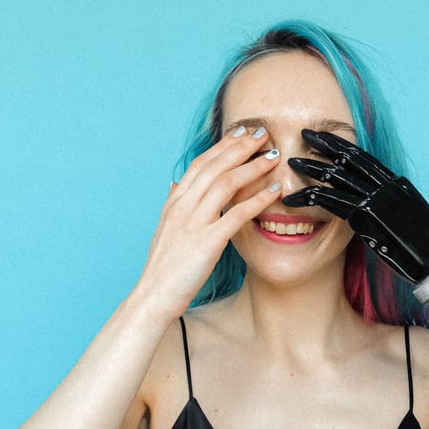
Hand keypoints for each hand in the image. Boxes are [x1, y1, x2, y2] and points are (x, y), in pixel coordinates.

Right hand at [135, 126, 282, 317]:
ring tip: (272, 157)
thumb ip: (173, 205)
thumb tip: (175, 184)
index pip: (200, 164)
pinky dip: (258, 200)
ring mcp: (193, 223)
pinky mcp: (207, 242)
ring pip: (225, 184)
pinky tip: (275, 193)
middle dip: (240, 147)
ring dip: (252, 167)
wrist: (154, 295)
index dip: (222, 145)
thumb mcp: (164, 229)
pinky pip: (236, 215)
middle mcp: (182, 206)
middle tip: (262, 133)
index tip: (241, 132)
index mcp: (174, 202)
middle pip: (214, 166)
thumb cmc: (163, 267)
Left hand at [282, 129, 428, 284]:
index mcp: (397, 184)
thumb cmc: (425, 248)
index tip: (326, 137)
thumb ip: (389, 208)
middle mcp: (387, 186)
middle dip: (326, 144)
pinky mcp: (367, 217)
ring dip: (312, 168)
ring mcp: (378, 199)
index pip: (366, 158)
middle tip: (306, 134)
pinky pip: (333, 202)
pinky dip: (311, 198)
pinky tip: (295, 198)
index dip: (344, 145)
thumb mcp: (408, 219)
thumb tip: (376, 210)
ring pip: (338, 177)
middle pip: (350, 158)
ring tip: (292, 163)